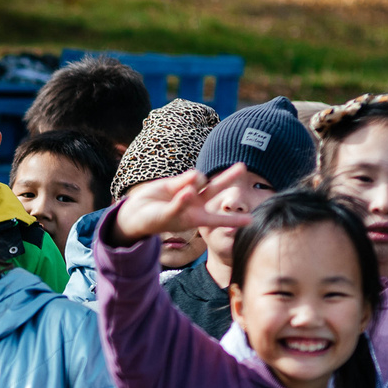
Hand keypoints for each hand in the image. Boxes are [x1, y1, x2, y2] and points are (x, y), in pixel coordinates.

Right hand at [113, 164, 254, 242]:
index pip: (218, 218)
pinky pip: (189, 176)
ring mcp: (189, 191)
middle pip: (216, 188)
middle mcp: (196, 204)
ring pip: (203, 178)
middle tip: (241, 166)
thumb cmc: (152, 220)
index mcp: (196, 218)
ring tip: (180, 192)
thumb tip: (192, 188)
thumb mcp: (166, 216)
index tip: (251, 220)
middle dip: (228, 177)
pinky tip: (177, 187)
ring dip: (195, 180)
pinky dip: (185, 179)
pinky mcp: (180, 181)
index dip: (234, 219)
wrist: (137, 212)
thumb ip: (179, 203)